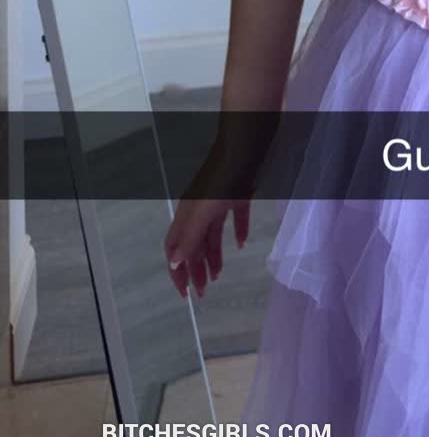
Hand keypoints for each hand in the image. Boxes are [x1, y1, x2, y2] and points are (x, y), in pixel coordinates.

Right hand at [162, 119, 274, 298]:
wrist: (248, 142)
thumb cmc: (225, 176)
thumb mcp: (205, 210)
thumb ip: (190, 237)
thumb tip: (173, 264)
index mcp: (188, 213)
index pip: (176, 248)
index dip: (177, 272)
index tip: (185, 294)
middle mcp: (200, 207)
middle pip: (193, 243)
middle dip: (195, 269)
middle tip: (203, 293)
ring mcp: (219, 198)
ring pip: (211, 234)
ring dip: (212, 255)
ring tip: (218, 276)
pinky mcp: (238, 191)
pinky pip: (234, 217)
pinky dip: (236, 231)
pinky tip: (242, 243)